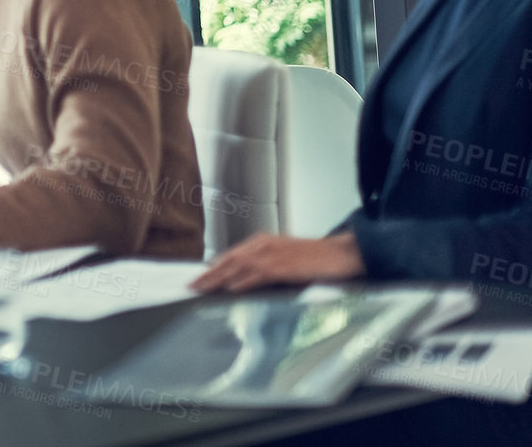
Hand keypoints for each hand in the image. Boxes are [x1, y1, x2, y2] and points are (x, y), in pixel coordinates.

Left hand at [191, 233, 364, 292]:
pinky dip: (243, 281)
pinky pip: (258, 274)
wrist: (340, 253)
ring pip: (238, 267)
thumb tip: (241, 281)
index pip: (231, 255)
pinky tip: (232, 288)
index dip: (213, 268)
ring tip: (203, 289)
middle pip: (229, 260)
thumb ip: (263, 266)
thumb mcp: (283, 259)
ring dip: (218, 279)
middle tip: (191, 286)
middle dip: (208, 274)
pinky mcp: (284, 266)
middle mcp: (264, 245)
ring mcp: (273, 254)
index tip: (198, 278)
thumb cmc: (314, 258)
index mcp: (262, 242)